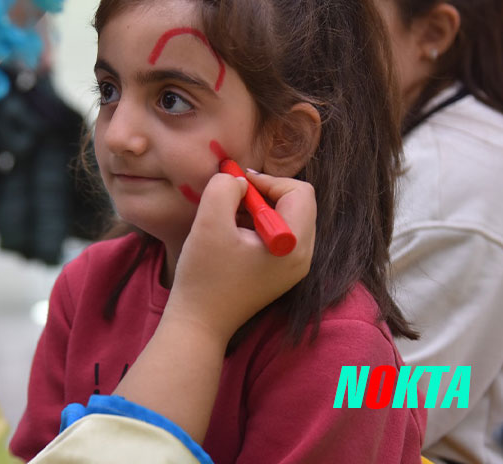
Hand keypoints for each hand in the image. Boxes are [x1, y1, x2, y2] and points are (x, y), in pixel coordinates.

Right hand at [165, 171, 315, 344]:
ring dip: (258, 209)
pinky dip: (257, 226)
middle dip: (264, 194)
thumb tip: (237, 180)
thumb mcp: (209, 223)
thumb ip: (225, 188)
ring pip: (287, 218)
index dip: (268, 181)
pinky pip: (278, 235)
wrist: (199, 323)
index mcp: (293, 245)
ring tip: (228, 219)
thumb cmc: (203, 277)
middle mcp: (303, 257)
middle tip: (231, 198)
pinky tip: (231, 235)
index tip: (236, 186)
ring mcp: (294, 267)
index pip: (299, 192)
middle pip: (297, 203)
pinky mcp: (281, 273)